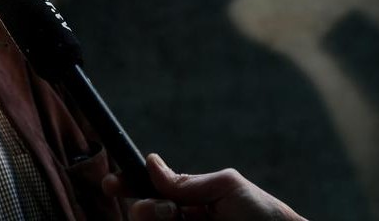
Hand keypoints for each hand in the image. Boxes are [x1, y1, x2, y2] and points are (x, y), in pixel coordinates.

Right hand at [102, 153, 306, 220]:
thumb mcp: (229, 187)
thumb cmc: (265, 216)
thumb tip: (151, 163)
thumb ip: (189, 181)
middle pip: (142, 213)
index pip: (149, 189)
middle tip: (164, 212)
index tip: (113, 184)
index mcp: (190, 201)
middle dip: (143, 208)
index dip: (127, 184)